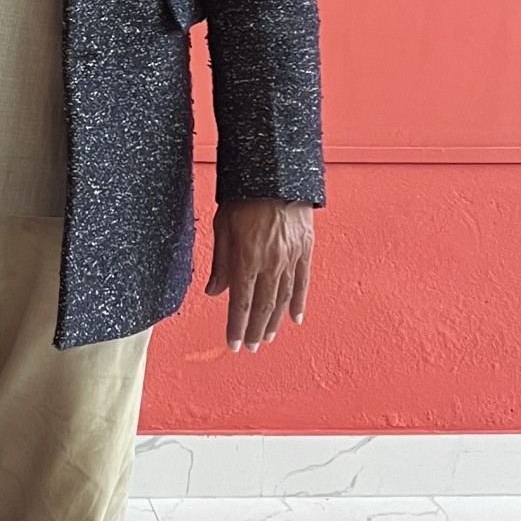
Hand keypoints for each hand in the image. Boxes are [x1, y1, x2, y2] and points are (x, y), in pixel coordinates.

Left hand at [205, 199, 314, 352]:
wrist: (275, 172)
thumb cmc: (243, 196)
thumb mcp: (222, 226)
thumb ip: (220, 263)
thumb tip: (214, 292)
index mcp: (247, 259)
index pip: (241, 304)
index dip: (236, 327)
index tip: (232, 344)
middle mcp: (270, 263)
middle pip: (263, 307)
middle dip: (255, 330)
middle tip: (250, 347)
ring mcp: (291, 258)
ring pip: (283, 299)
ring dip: (274, 322)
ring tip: (267, 338)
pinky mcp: (306, 249)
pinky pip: (303, 282)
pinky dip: (299, 302)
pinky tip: (295, 318)